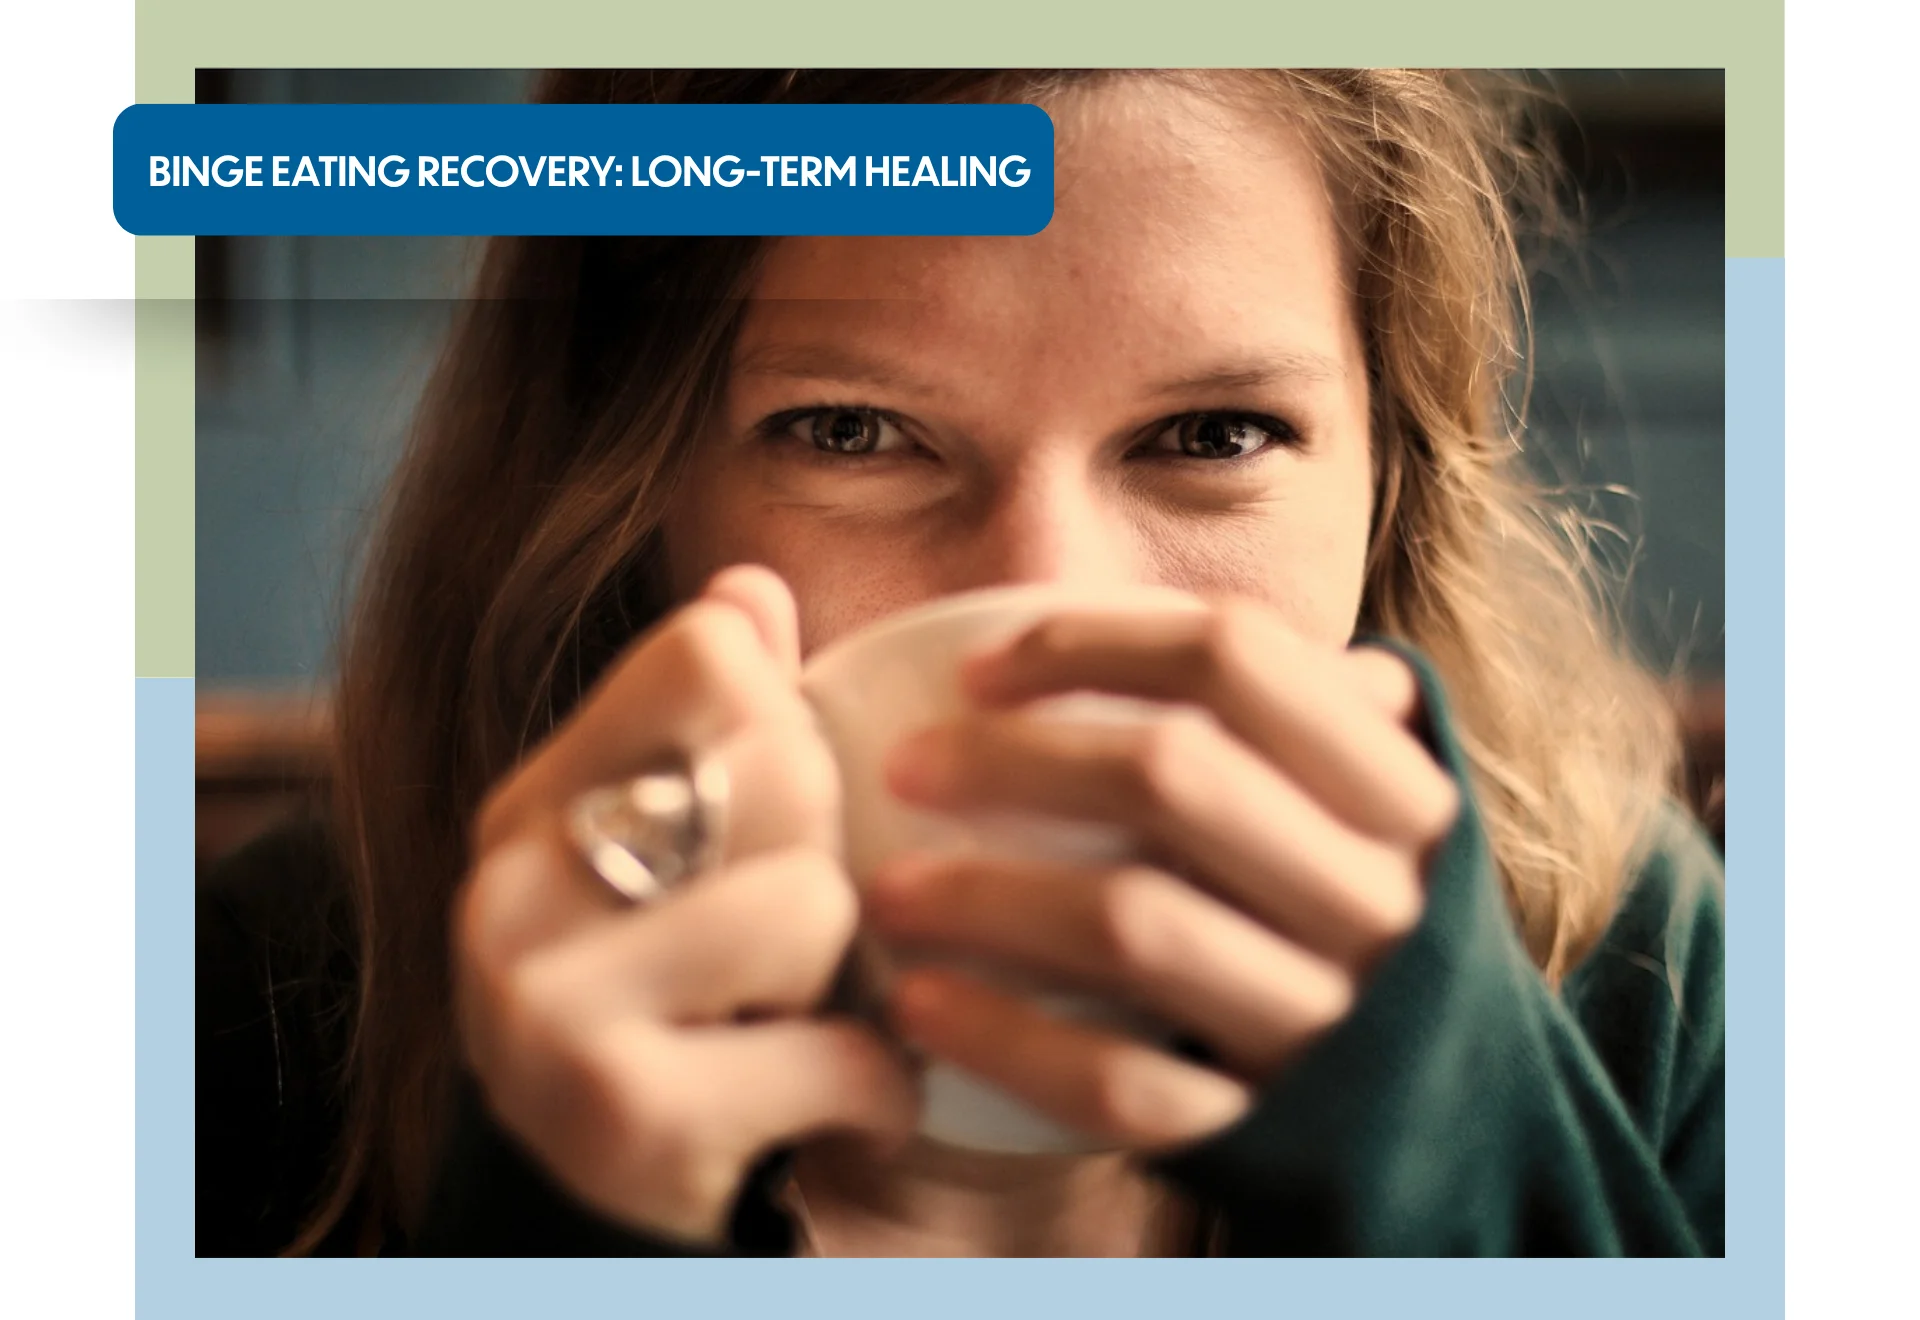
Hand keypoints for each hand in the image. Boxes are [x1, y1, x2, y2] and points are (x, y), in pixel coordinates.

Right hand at [453, 566, 918, 1243]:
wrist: (594, 1238)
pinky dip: (871, 1094)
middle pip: (781, 760)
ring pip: (814, 901)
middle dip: (827, 862)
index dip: (789, 727)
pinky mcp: (622, 1114)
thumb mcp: (678, 869)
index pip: (709, 652)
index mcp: (532, 805)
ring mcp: (548, 1005)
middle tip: (790, 950)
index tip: (772, 824)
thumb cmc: (673, 1027)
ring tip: (793, 1026)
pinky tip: (829, 1111)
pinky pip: (838, 1049)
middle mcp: (513, 889)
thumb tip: (751, 583)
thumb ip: (711, 726)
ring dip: (849, 985)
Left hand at [865, 599, 1458, 1148]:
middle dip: (1012, 760)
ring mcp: (1326, 1021)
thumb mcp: (1370, 811)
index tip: (978, 669)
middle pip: (1171, 777)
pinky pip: (1120, 1084)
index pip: (1236, 657)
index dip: (1090, 641)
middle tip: (904, 767)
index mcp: (1398, 792)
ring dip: (986, 898)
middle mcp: (1376, 897)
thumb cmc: (1357, 926)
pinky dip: (1008, 1040)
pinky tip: (922, 1005)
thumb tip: (1144, 610)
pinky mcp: (1265, 1128)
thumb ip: (1297, 710)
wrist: (1448, 1129)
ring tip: (888, 890)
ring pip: (1134, 927)